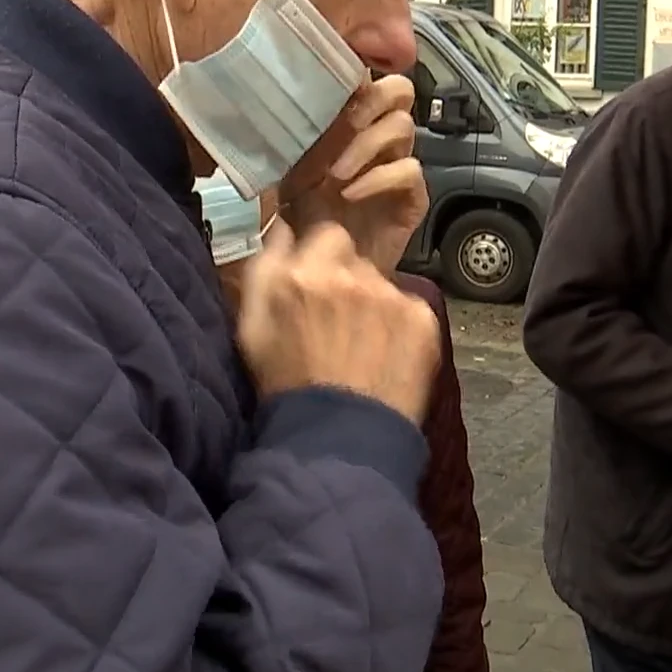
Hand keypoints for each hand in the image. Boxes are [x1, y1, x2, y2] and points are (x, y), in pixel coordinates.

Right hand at [236, 220, 439, 424]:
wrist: (338, 442)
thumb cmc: (285, 387)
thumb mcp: (250, 328)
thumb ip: (263, 268)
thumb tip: (283, 229)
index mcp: (303, 273)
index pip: (326, 232)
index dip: (323, 256)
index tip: (319, 282)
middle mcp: (349, 275)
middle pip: (356, 258)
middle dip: (346, 279)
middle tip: (338, 320)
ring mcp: (390, 296)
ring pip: (383, 284)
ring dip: (373, 303)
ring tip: (361, 346)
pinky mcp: (421, 319)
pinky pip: (410, 309)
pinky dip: (400, 327)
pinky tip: (385, 357)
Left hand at [280, 75, 427, 274]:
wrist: (322, 272)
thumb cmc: (301, 219)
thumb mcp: (287, 174)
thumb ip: (294, 140)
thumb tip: (281, 101)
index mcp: (353, 122)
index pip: (368, 76)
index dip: (355, 75)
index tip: (326, 90)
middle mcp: (379, 136)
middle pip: (399, 90)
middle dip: (370, 101)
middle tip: (342, 125)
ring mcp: (398, 164)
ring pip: (403, 127)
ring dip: (366, 145)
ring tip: (335, 175)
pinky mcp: (412, 196)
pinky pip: (410, 170)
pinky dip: (379, 178)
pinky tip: (351, 194)